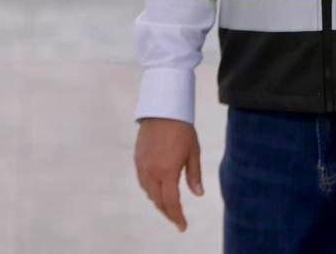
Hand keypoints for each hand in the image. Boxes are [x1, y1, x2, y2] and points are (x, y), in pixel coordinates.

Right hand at [134, 118, 203, 232]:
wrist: (162, 109)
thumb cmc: (181, 129)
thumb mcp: (193, 151)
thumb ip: (194, 175)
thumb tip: (198, 194)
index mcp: (167, 172)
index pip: (171, 202)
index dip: (177, 217)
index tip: (182, 226)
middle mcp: (152, 172)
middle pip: (158, 201)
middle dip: (168, 212)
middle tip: (177, 218)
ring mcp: (142, 166)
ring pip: (148, 192)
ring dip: (158, 202)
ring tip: (168, 205)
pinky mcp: (137, 159)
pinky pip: (142, 181)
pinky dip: (150, 190)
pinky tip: (157, 189)